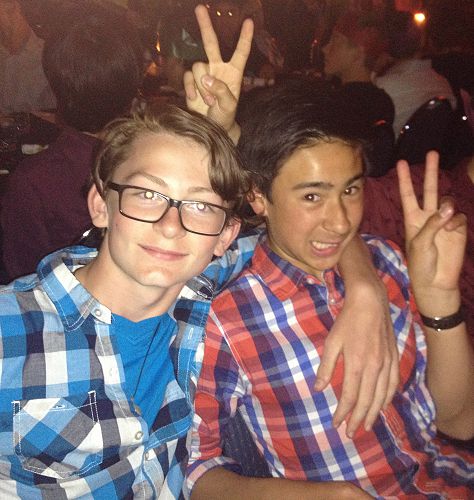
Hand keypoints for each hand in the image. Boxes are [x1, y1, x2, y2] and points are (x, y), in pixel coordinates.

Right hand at [184, 4, 253, 139]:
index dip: (245, 37)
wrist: (211, 126)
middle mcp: (218, 68)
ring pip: (198, 67)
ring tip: (209, 101)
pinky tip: (196, 99)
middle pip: (211, 43)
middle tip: (200, 7)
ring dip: (202, 86)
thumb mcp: (229, 106)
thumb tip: (206, 78)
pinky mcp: (192, 82)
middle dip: (205, 26)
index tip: (249, 22)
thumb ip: (221, 91)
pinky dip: (191, 89)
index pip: (240, 52)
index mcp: (233, 72)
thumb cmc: (225, 116)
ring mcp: (204, 74)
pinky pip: (188, 77)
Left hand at [315, 237, 398, 437]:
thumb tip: (318, 389)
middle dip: (358, 420)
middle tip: (351, 434)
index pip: (350, 397)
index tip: (336, 424)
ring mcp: (387, 363)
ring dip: (374, 414)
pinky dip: (388, 398)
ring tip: (367, 426)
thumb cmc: (347, 320)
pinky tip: (383, 405)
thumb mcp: (331, 342)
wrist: (370, 301)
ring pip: (382, 396)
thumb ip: (326, 367)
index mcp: (357, 364)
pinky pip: (393, 384)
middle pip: (367, 401)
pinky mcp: (394, 357)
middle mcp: (375, 367)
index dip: (343, 413)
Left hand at [397, 151, 466, 314]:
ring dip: (447, 206)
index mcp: (413, 218)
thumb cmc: (421, 264)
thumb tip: (448, 207)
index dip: (404, 179)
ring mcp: (444, 221)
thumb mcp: (420, 243)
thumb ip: (432, 224)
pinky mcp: (458, 228)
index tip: (400, 162)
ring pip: (448, 201)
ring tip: (445, 217)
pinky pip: (459, 216)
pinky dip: (456, 220)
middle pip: (429, 189)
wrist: (436, 281)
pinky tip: (452, 229)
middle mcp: (428, 216)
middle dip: (430, 172)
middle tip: (432, 153)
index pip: (407, 194)